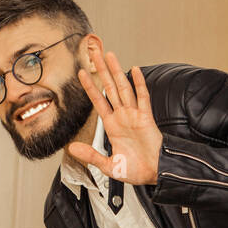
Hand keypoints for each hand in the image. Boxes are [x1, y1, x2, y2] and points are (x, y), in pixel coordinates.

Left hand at [67, 51, 161, 185]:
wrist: (155, 174)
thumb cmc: (135, 170)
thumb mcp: (108, 166)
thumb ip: (91, 155)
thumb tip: (72, 148)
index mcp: (112, 127)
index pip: (98, 101)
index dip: (90, 87)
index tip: (81, 73)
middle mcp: (122, 117)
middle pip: (109, 88)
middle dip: (101, 70)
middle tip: (94, 52)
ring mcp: (134, 115)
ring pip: (124, 88)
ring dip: (117, 71)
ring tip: (109, 55)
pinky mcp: (147, 118)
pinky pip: (143, 97)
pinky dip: (139, 84)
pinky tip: (134, 70)